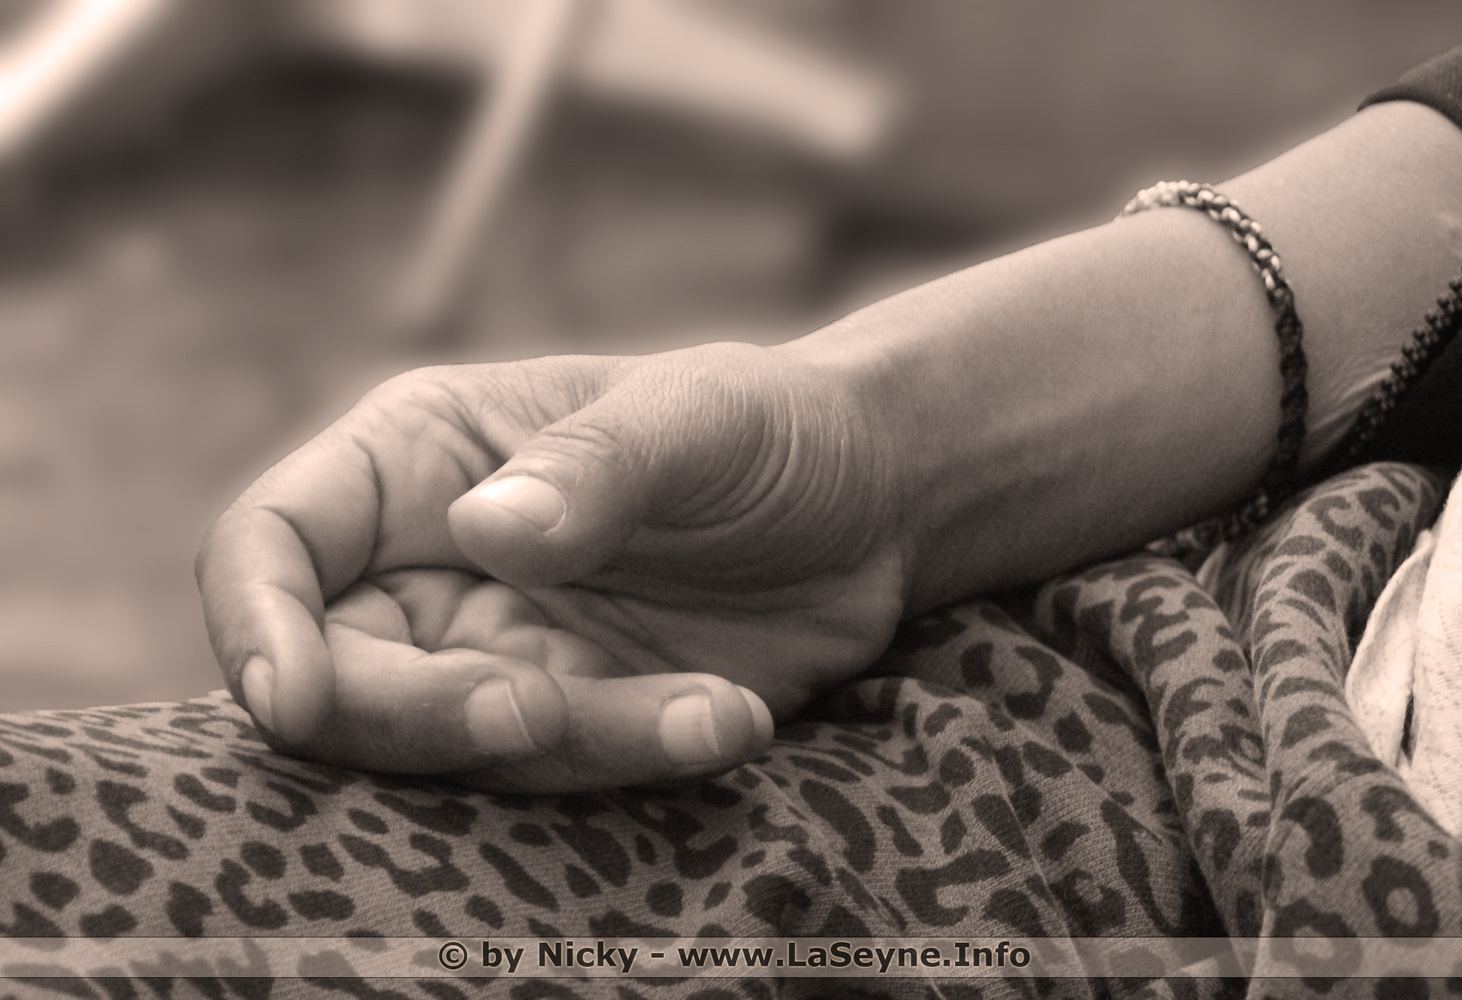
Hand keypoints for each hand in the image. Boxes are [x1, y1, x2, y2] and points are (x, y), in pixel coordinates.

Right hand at [196, 343, 907, 791]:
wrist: (869, 509)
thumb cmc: (768, 430)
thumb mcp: (698, 416)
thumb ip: (596, 465)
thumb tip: (485, 530)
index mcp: (418, 462)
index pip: (272, 546)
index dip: (256, 627)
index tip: (295, 699)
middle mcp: (430, 566)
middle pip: (334, 681)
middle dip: (420, 718)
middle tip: (539, 711)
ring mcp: (495, 653)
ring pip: (452, 750)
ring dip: (573, 746)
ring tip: (710, 708)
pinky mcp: (568, 720)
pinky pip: (556, 779)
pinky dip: (635, 762)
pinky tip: (731, 719)